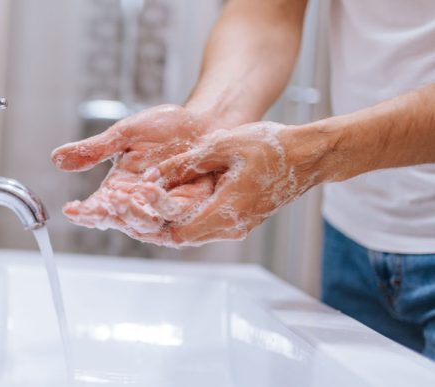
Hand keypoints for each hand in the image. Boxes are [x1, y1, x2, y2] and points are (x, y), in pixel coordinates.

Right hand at [51, 104, 218, 243]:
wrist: (206, 122)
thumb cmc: (166, 129)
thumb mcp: (124, 135)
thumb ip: (93, 150)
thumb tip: (55, 158)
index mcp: (119, 190)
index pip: (98, 208)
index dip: (84, 212)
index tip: (71, 210)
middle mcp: (140, 204)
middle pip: (120, 220)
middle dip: (109, 213)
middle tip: (100, 204)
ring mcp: (164, 208)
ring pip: (146, 223)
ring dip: (133, 213)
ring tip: (121, 198)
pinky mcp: (189, 207)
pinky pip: (174, 214)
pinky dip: (161, 205)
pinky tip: (149, 190)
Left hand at [147, 121, 325, 244]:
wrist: (309, 156)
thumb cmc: (271, 147)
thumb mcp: (223, 146)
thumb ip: (186, 163)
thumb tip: (151, 177)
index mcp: (226, 211)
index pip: (177, 233)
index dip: (151, 222)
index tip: (132, 204)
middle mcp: (231, 227)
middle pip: (180, 238)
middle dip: (153, 224)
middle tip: (128, 208)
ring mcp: (237, 226)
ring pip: (191, 234)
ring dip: (167, 221)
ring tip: (141, 203)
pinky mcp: (241, 220)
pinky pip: (205, 226)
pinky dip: (184, 217)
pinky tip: (167, 201)